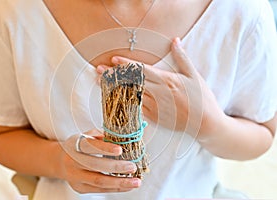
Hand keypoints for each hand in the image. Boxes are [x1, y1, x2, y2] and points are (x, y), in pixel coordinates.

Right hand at [58, 129, 140, 193]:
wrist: (60, 161)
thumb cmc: (79, 146)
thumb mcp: (87, 135)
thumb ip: (102, 136)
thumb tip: (124, 137)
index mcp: (74, 145)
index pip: (89, 146)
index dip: (105, 148)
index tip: (120, 150)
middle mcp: (72, 161)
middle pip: (95, 166)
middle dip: (116, 167)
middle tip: (133, 167)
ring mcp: (75, 177)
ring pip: (99, 181)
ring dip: (120, 182)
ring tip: (135, 182)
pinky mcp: (80, 188)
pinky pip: (100, 190)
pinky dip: (116, 188)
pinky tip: (128, 186)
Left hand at [96, 38, 225, 138]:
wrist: (205, 123)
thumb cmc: (201, 98)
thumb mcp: (193, 75)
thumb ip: (182, 57)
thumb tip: (175, 41)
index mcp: (166, 80)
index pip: (141, 70)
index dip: (126, 65)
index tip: (113, 60)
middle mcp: (157, 93)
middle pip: (131, 82)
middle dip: (113, 76)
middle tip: (98, 71)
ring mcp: (154, 107)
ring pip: (130, 95)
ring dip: (114, 88)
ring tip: (101, 83)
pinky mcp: (154, 117)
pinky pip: (135, 108)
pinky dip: (124, 102)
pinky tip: (114, 98)